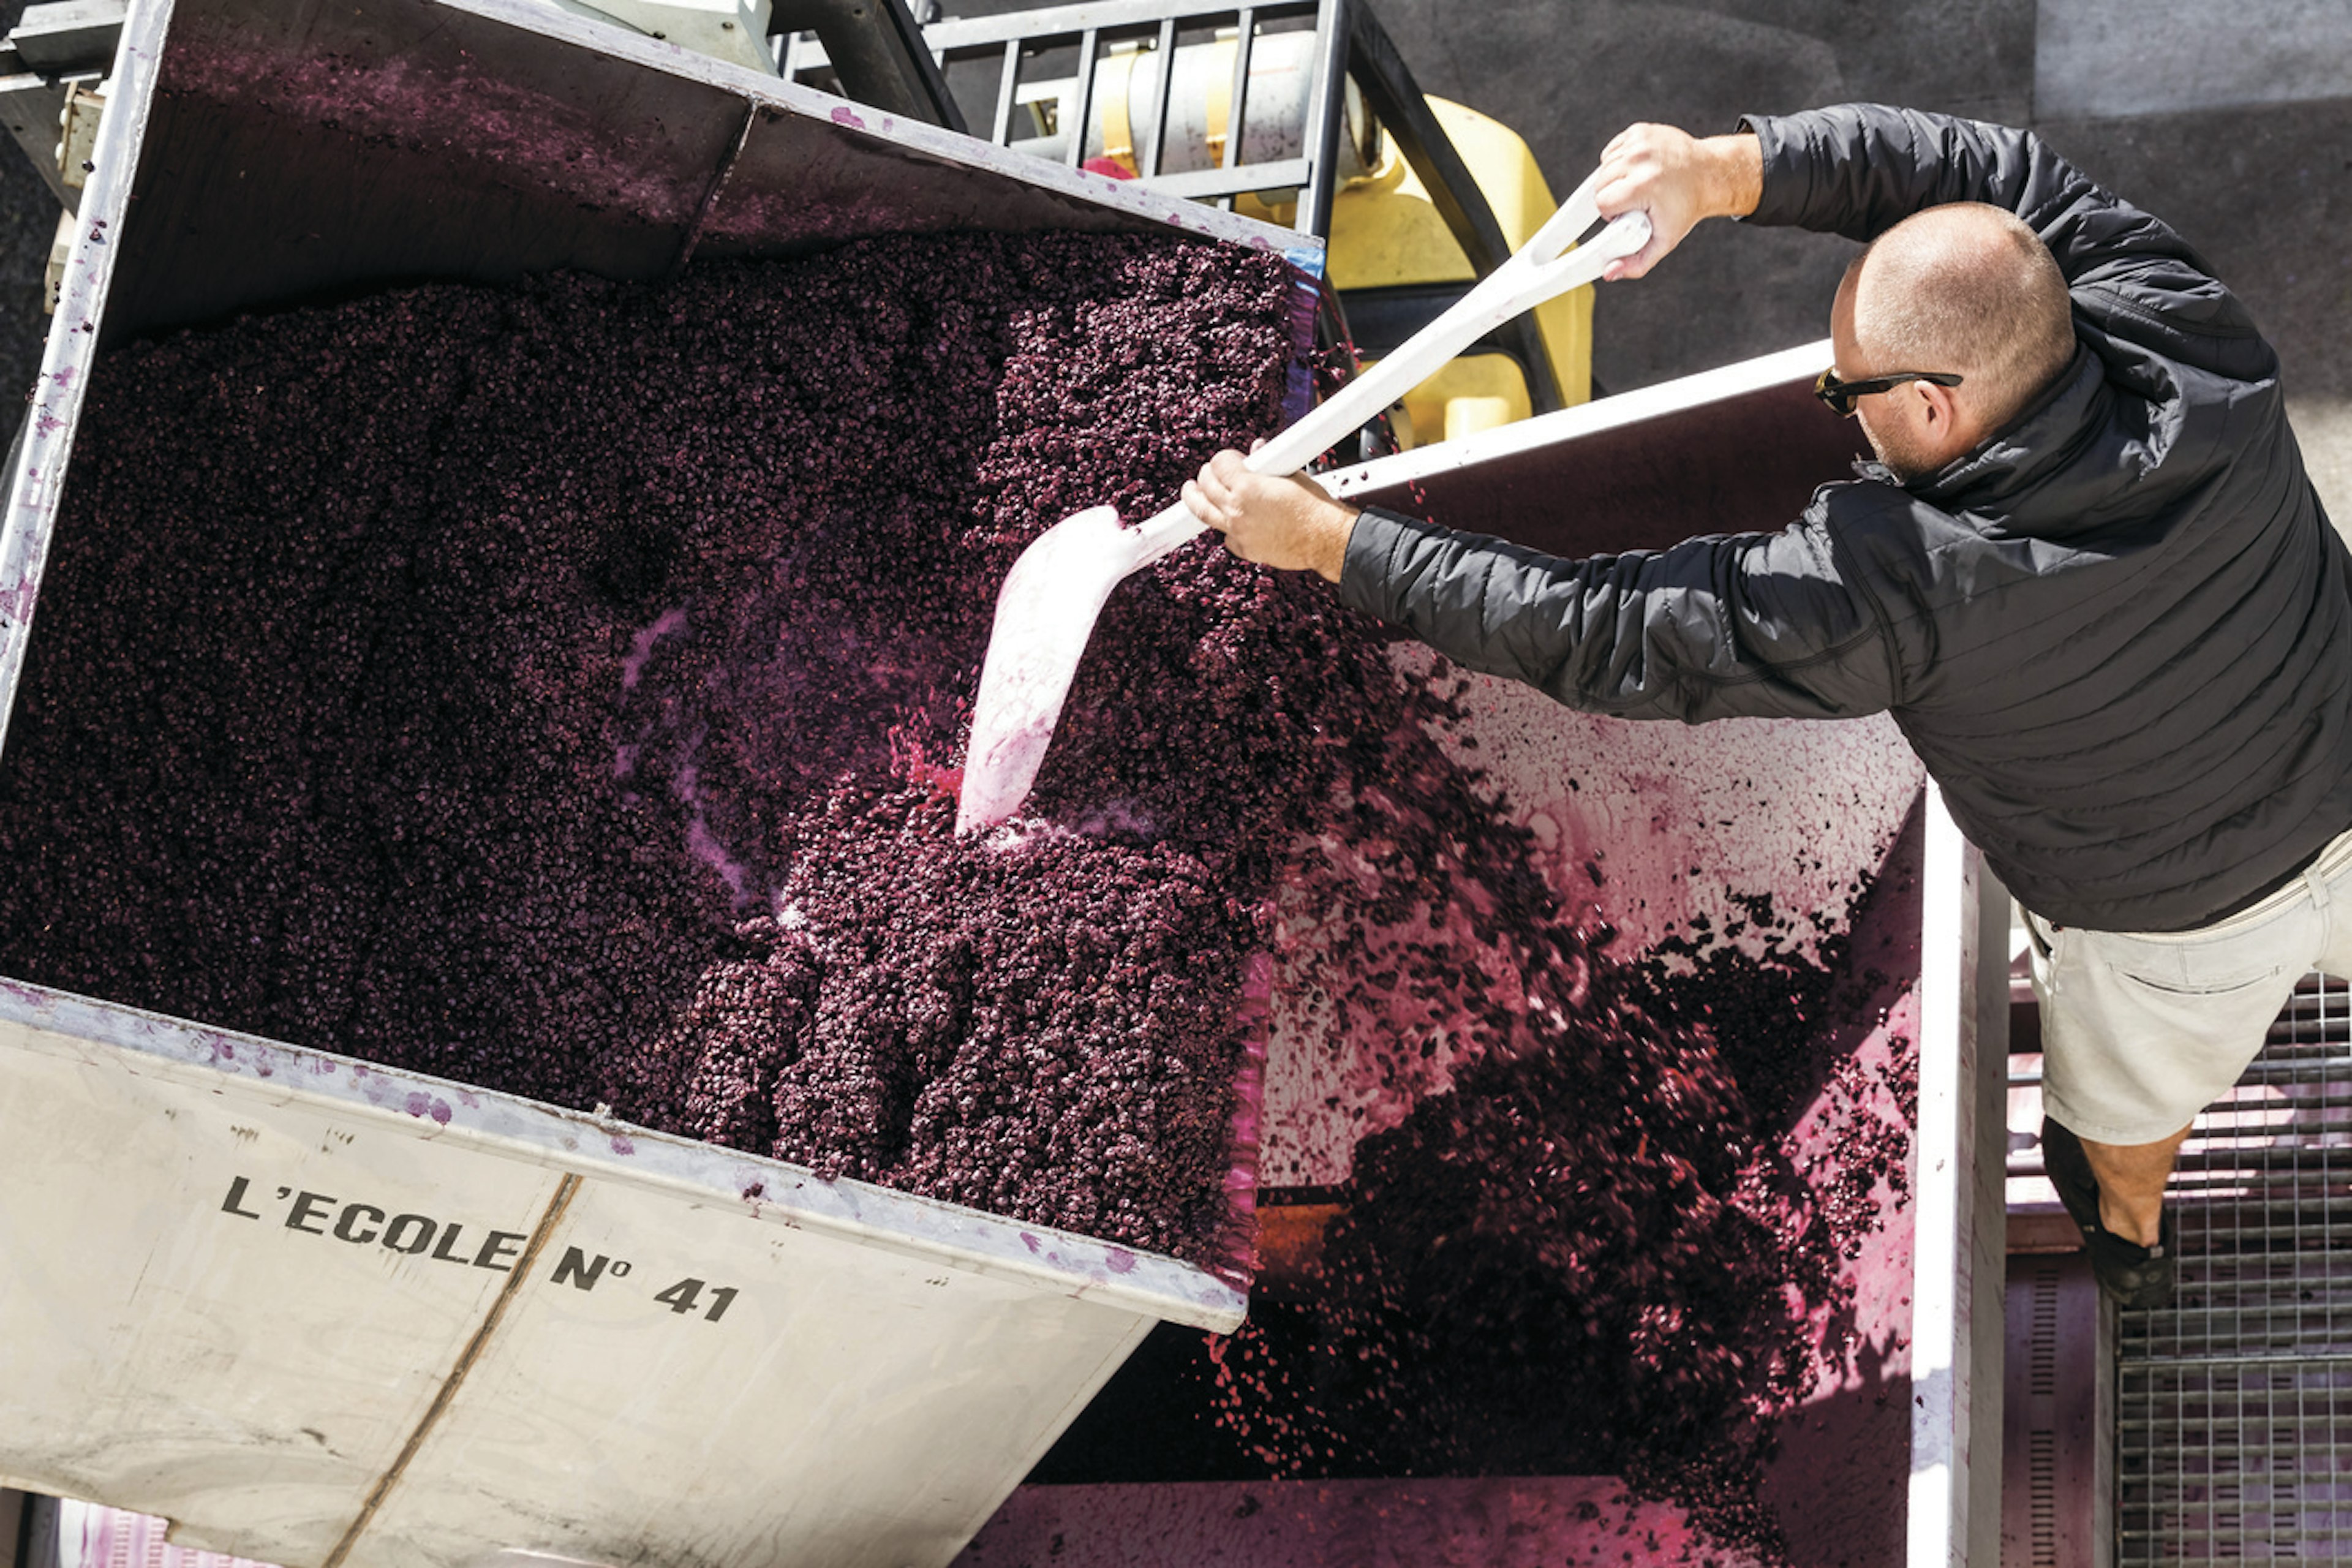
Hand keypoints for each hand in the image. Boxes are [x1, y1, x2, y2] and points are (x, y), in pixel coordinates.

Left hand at [1181, 447, 1359, 582]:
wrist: (1327, 539)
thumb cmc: (1315, 506)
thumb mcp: (1292, 474)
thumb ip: (1269, 463)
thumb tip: (1259, 449)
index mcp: (1247, 487)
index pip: (1219, 464)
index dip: (1223, 458)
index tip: (1228, 459)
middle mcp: (1237, 510)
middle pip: (1205, 486)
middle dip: (1206, 475)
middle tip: (1207, 473)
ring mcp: (1238, 531)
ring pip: (1203, 513)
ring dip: (1195, 499)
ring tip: (1191, 492)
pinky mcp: (1246, 549)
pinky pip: (1225, 537)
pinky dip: (1224, 527)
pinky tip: (1228, 521)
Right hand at [1592, 123, 1762, 280]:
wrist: (1708, 174)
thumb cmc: (1685, 207)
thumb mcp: (1664, 241)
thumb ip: (1636, 263)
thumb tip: (1609, 272)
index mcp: (1644, 184)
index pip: (1603, 202)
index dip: (1612, 213)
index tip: (1628, 213)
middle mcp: (1641, 158)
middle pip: (1599, 183)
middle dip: (1612, 196)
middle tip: (1635, 201)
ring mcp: (1641, 141)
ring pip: (1603, 166)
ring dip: (1614, 179)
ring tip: (1637, 186)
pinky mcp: (1640, 130)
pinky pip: (1612, 149)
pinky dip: (1618, 161)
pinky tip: (1636, 170)